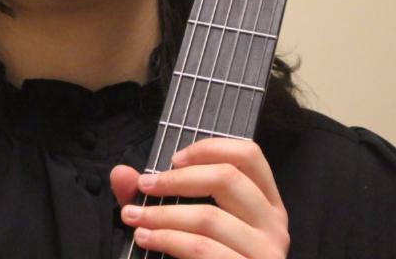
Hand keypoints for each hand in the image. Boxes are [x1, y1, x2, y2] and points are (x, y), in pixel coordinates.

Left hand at [110, 138, 289, 257]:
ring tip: (135, 218)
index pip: (249, 155)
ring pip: (210, 218)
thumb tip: (121, 174)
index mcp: (265, 203)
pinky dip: (167, 240)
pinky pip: (202, 249)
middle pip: (227, 179)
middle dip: (176, 180)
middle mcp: (274, 225)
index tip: (174, 158)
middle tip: (144, 186)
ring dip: (162, 215)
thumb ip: (155, 196)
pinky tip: (147, 238)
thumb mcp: (185, 221)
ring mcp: (266, 253)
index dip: (209, 148)